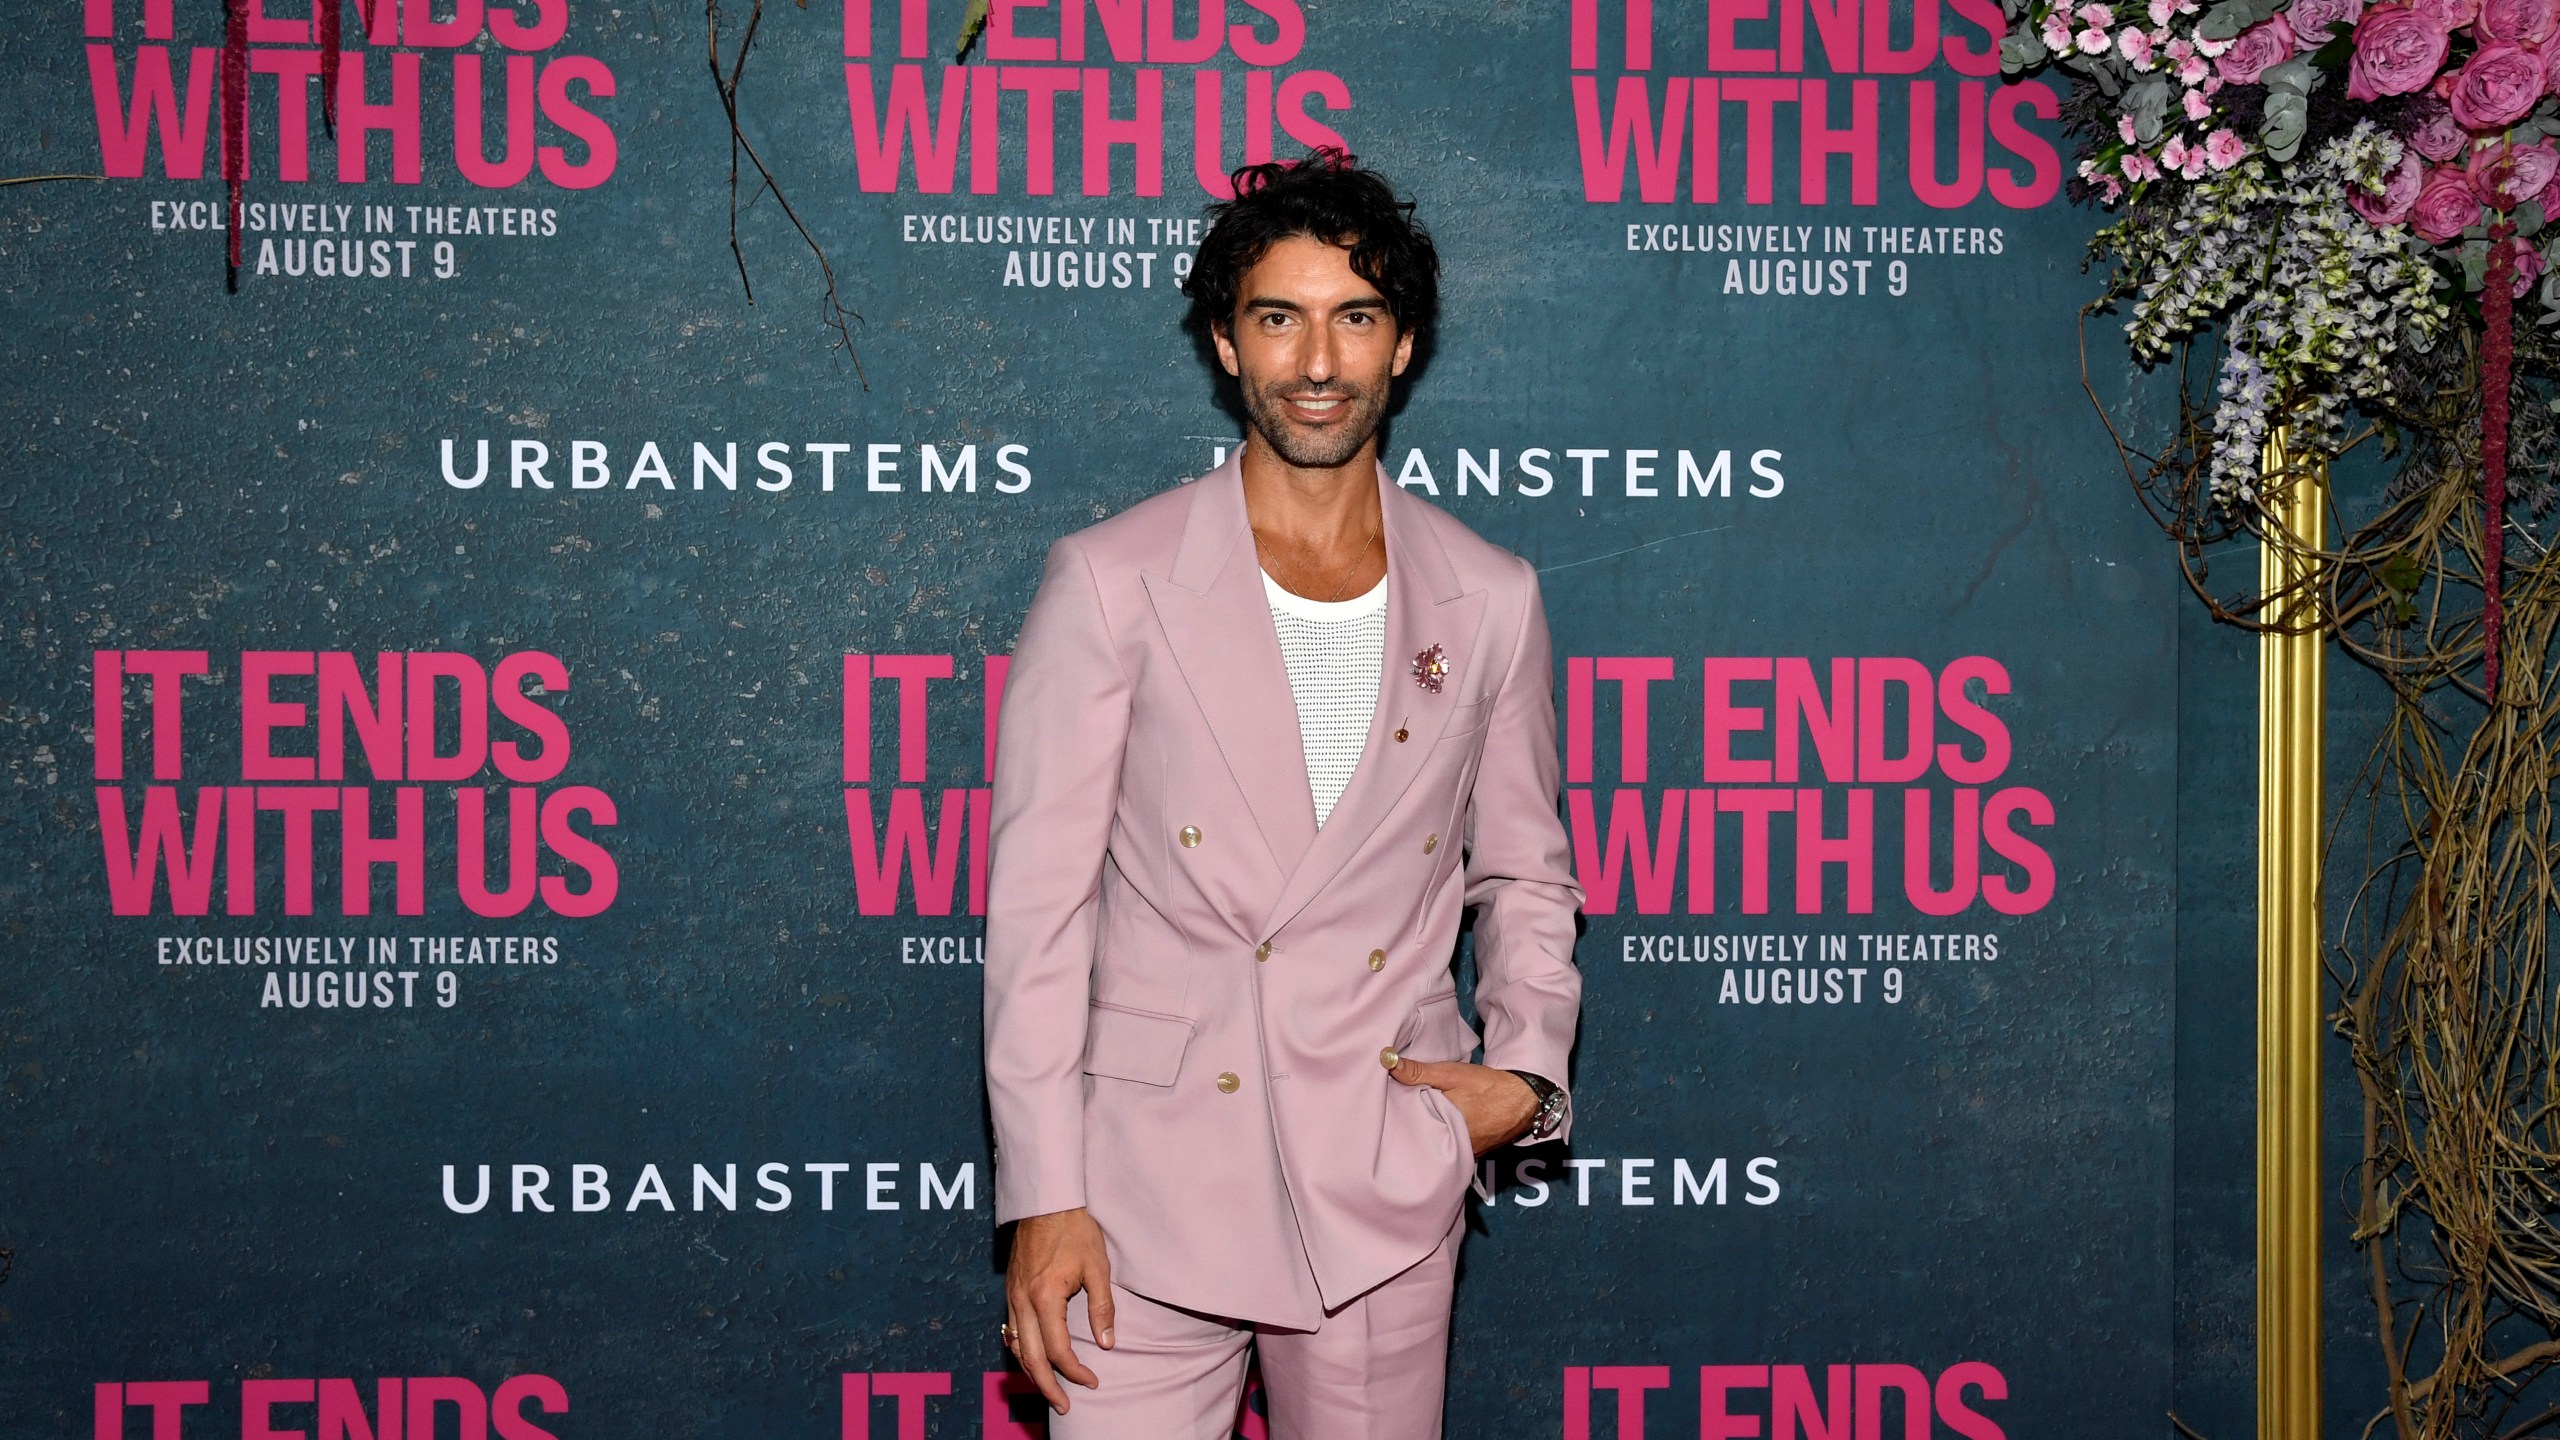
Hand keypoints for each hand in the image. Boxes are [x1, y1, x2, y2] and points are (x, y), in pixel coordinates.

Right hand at [1003, 1206, 1112, 1413]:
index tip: (1092, 1381)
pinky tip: (1032, 1359)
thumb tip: (1107, 1343)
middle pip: (1031, 1358)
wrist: (1047, 1202)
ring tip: (1049, 1389)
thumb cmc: (1075, 1230)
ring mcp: (1012, 1297)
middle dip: (1048, 1386)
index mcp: (1045, 1297)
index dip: (1074, 1371)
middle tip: (1064, 1406)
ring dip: (1032, 1373)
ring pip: (1017, 1347)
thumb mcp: (1097, 1268)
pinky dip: (1021, 1352)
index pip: (1058, 1350)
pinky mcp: (1010, 1291)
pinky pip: (1011, 1331)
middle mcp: (1022, 1302)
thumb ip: (1102, 1308)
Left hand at [1389, 1057, 1539, 1155]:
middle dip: (1410, 1128)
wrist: (1524, 1099)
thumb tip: (1388, 1063)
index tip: (1385, 1107)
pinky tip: (1439, 1126)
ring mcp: (1465, 1153)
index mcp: (1442, 1128)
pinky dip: (1444, 1138)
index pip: (1409, 1127)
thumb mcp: (1450, 1074)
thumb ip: (1419, 1072)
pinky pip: (1452, 1148)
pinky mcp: (1473, 1154)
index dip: (1397, 1117)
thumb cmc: (1487, 1086)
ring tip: (1414, 1120)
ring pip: (1437, 1144)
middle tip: (1396, 1114)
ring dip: (1428, 1133)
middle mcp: (1453, 1147)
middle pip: (1422, 1138)